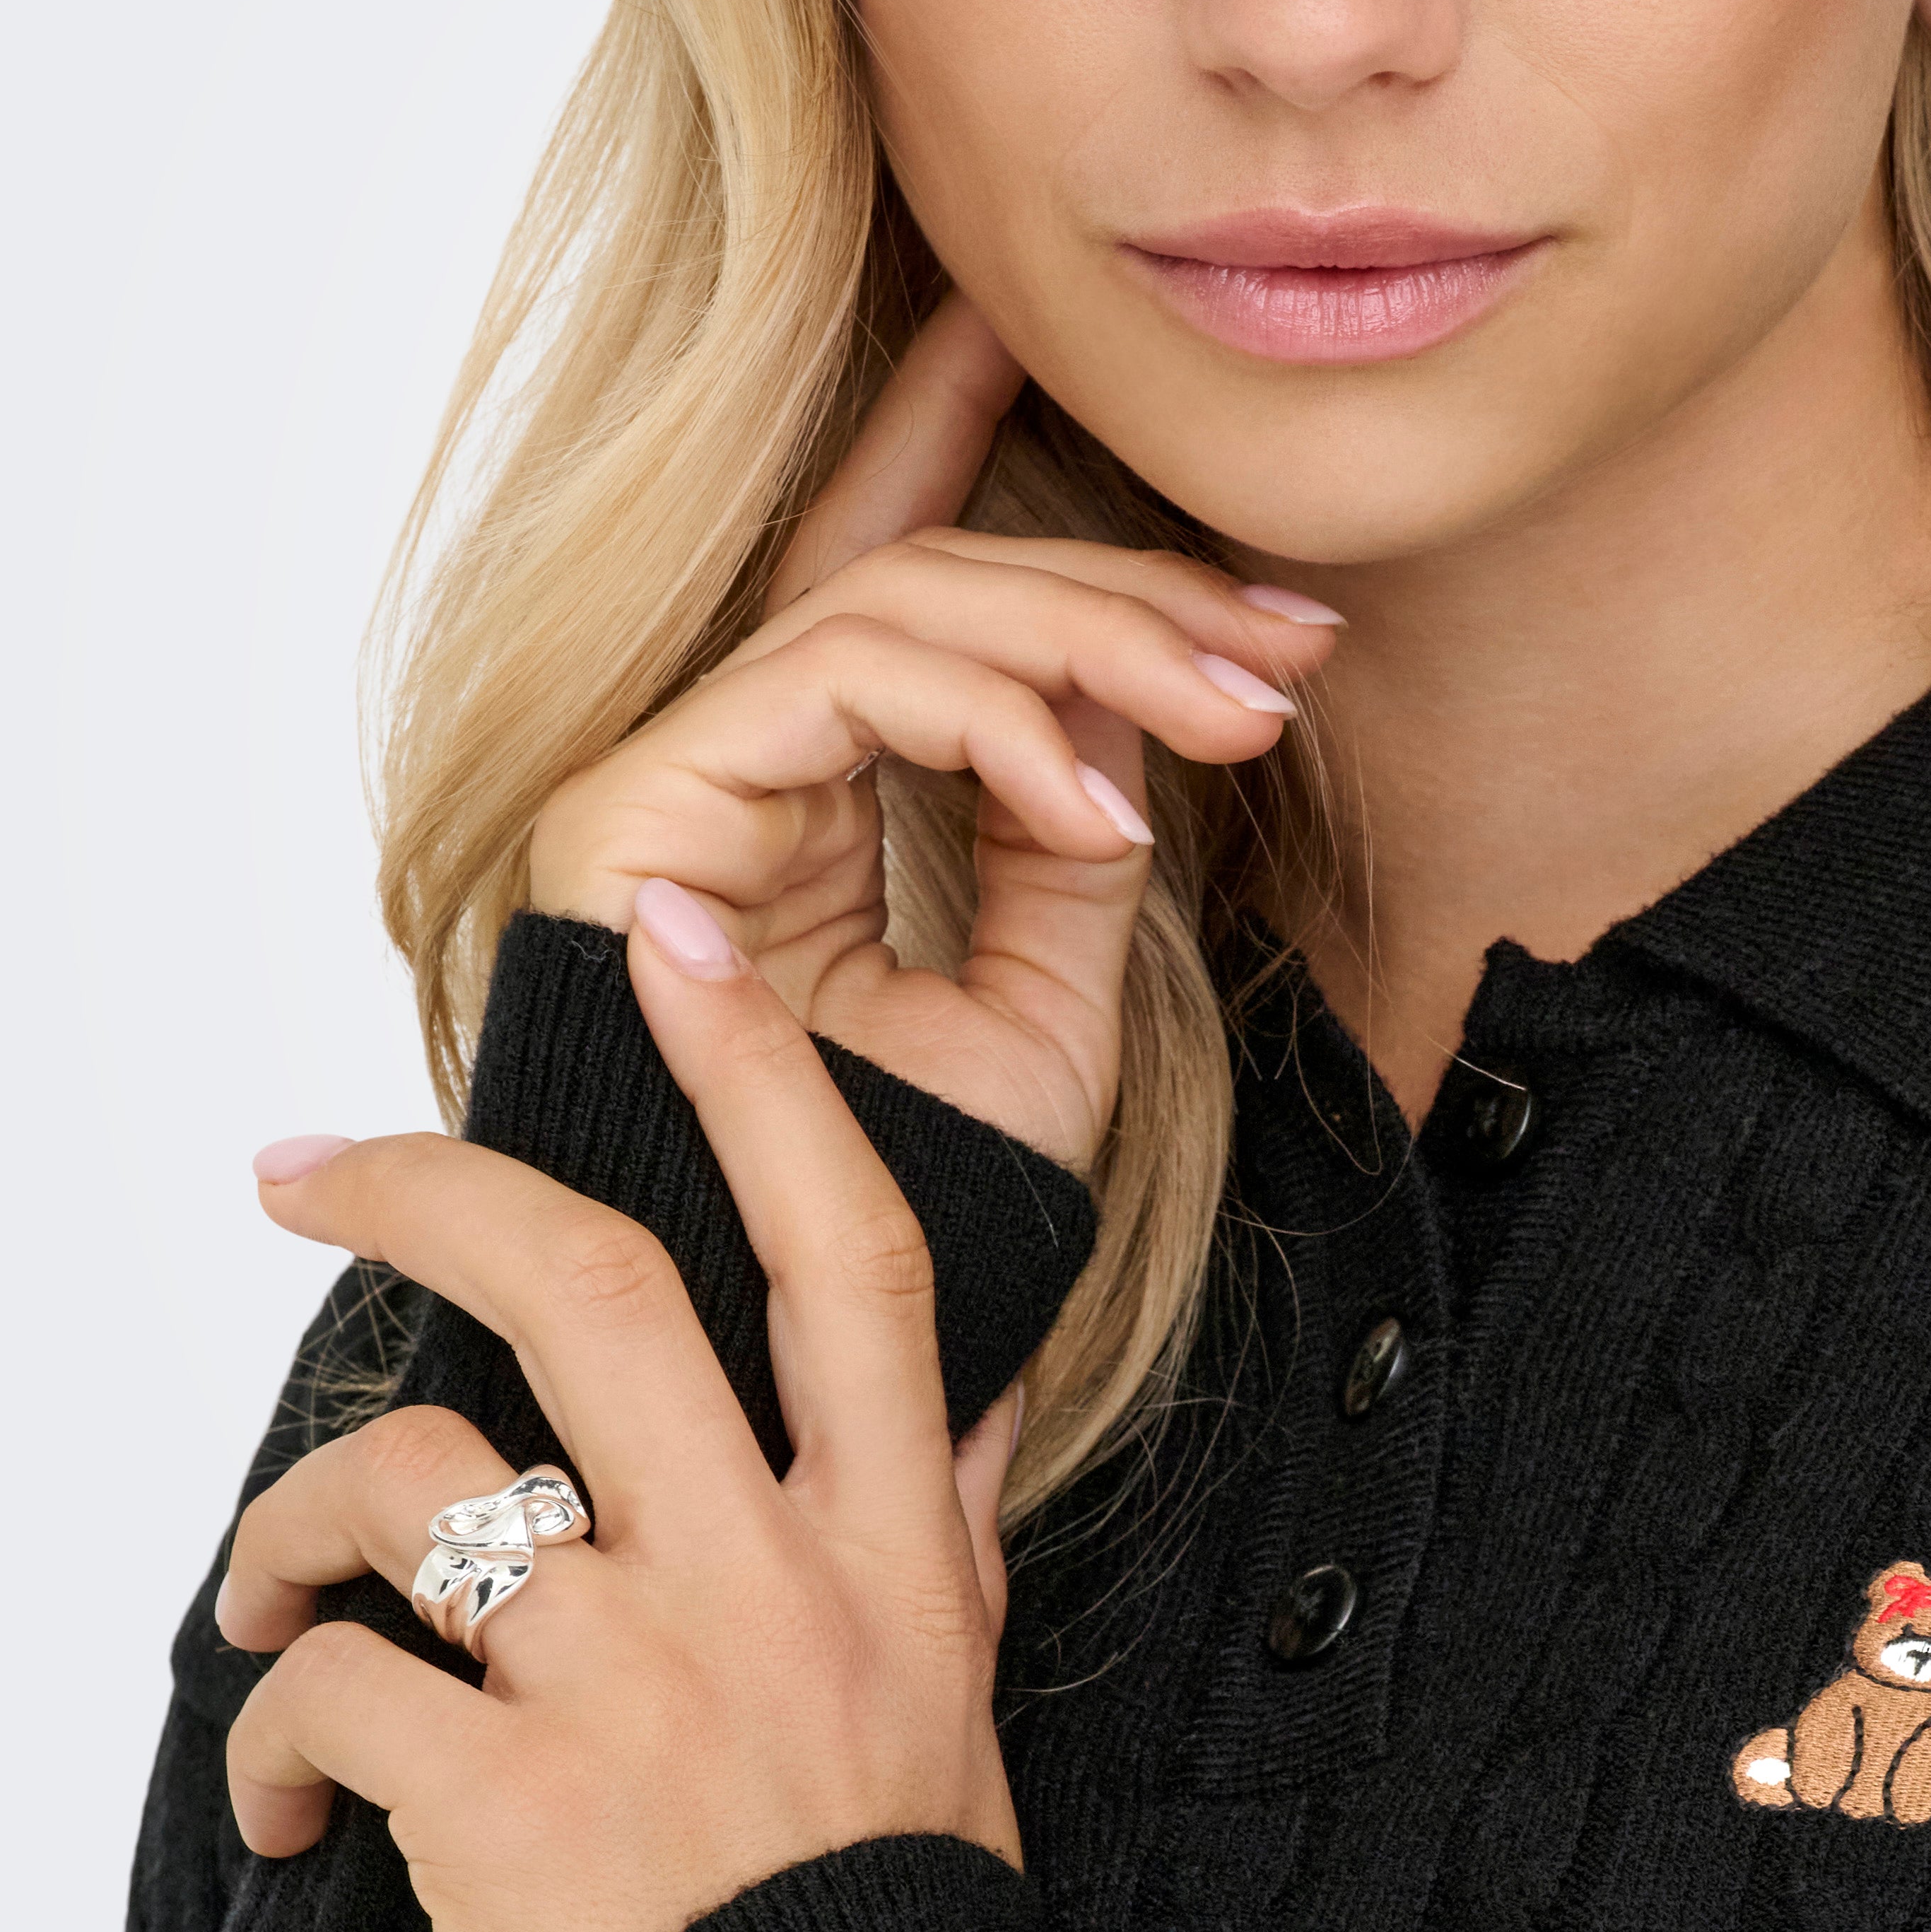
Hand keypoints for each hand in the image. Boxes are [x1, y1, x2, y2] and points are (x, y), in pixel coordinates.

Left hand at [221, 902, 1012, 1931]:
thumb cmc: (885, 1921)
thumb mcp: (955, 1688)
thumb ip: (926, 1519)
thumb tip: (932, 1385)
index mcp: (886, 1537)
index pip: (840, 1245)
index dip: (752, 1072)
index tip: (661, 940)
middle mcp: (767, 1575)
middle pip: (584, 1291)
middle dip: (419, 1191)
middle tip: (300, 1164)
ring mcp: (634, 1686)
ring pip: (407, 1485)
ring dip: (285, 1529)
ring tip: (256, 1601)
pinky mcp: (506, 1811)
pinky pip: (327, 1700)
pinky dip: (269, 1736)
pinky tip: (290, 1805)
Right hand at [526, 293, 1340, 1171]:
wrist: (800, 1352)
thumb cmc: (909, 1210)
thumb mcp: (1042, 1009)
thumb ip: (1072, 848)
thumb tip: (1136, 696)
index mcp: (820, 799)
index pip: (955, 617)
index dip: (1123, 591)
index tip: (1298, 638)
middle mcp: (740, 767)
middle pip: (936, 579)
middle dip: (1128, 592)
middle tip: (1289, 646)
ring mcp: (678, 775)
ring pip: (894, 598)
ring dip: (1090, 636)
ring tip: (1231, 718)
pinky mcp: (632, 802)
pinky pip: (837, 678)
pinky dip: (989, 719)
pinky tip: (1094, 810)